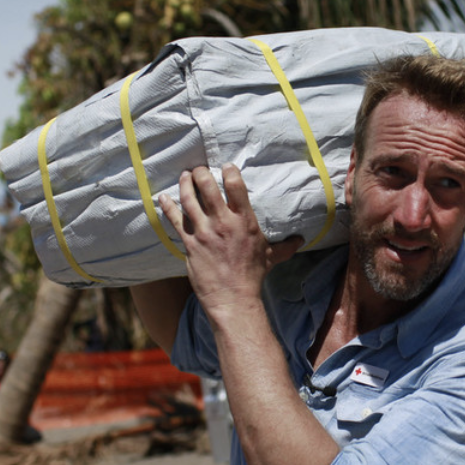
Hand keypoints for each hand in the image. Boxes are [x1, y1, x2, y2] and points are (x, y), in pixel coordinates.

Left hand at [158, 164, 302, 319]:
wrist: (233, 297)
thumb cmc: (252, 276)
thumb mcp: (272, 257)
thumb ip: (285, 246)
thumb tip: (301, 241)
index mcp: (244, 221)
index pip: (236, 187)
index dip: (229, 172)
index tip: (226, 167)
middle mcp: (223, 223)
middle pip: (207, 187)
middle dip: (201, 173)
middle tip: (199, 169)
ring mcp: (204, 232)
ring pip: (189, 200)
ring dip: (185, 184)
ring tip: (185, 176)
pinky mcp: (189, 244)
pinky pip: (175, 221)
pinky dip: (168, 207)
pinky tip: (163, 198)